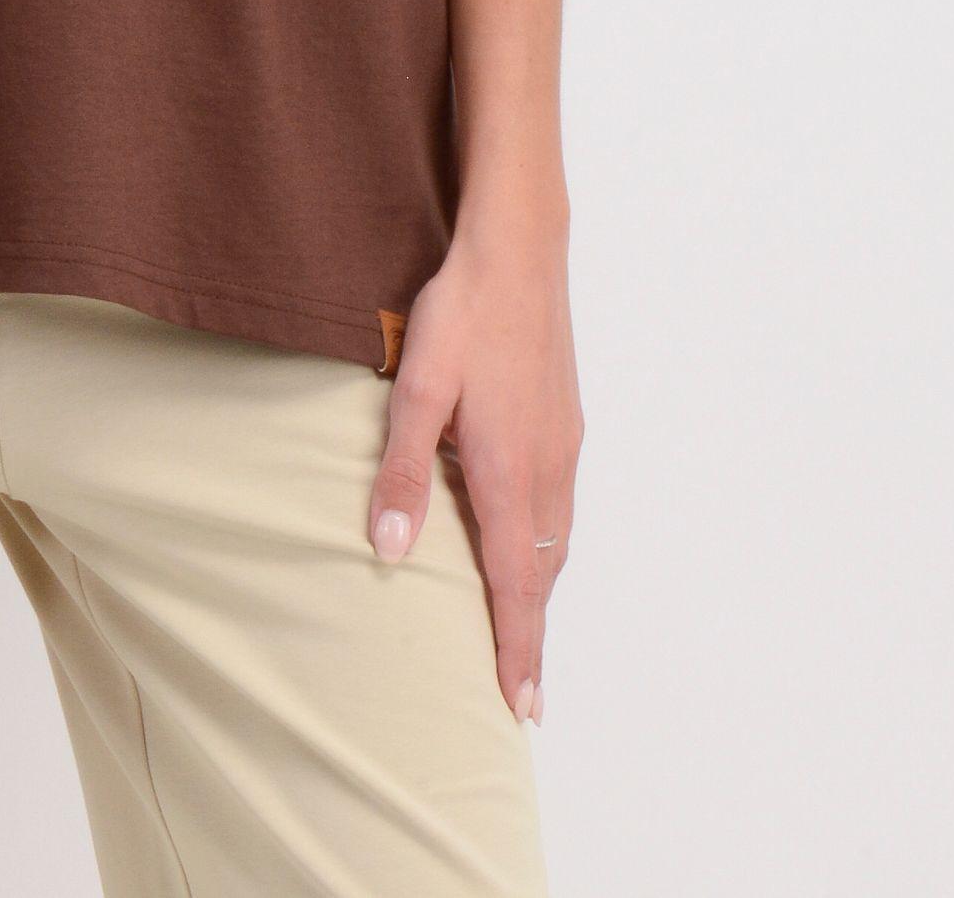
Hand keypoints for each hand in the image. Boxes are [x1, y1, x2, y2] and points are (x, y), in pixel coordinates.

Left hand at [364, 212, 580, 723]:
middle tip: (523, 689)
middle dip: (532, 632)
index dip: (517, 646)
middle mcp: (546, 467)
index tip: (522, 705)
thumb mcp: (416, 387)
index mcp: (508, 471)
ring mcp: (563, 441)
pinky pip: (560, 503)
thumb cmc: (463, 313)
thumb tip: (388, 551)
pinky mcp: (565, 417)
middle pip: (543, 571)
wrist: (520, 248)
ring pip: (556, 537)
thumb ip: (401, 471)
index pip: (514, 583)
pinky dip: (548, 543)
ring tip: (524, 626)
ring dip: (541, 588)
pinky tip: (529, 537)